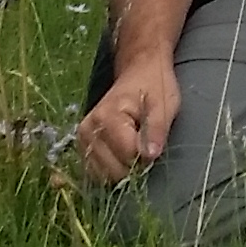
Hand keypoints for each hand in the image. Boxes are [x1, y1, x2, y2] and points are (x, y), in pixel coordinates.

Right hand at [74, 64, 179, 185]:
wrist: (139, 71)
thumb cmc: (154, 86)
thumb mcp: (164, 104)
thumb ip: (157, 129)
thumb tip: (150, 155)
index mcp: (107, 116)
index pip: (128, 155)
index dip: (146, 154)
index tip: (153, 141)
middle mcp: (88, 128)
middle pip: (114, 169)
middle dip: (134, 164)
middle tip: (144, 143)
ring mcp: (82, 138)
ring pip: (104, 174)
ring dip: (123, 167)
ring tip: (132, 144)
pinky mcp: (82, 146)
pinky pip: (96, 172)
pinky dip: (111, 169)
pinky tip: (121, 153)